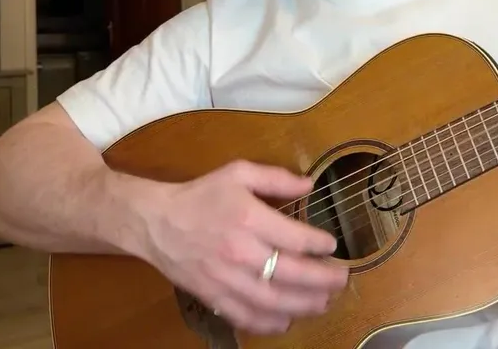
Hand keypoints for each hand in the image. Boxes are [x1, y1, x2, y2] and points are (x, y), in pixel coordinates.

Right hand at [136, 159, 348, 334]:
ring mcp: (226, 278)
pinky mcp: (213, 296)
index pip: (295, 238)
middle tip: (341, 280)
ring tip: (324, 303)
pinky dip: (268, 324)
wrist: (156, 222)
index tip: (332, 246)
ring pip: (272, 300)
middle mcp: (240, 251)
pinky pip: (244, 317)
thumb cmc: (201, 195)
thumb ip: (276, 178)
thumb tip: (309, 184)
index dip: (319, 245)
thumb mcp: (239, 173)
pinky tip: (287, 321)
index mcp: (248, 218)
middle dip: (322, 280)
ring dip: (303, 305)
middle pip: (290, 274)